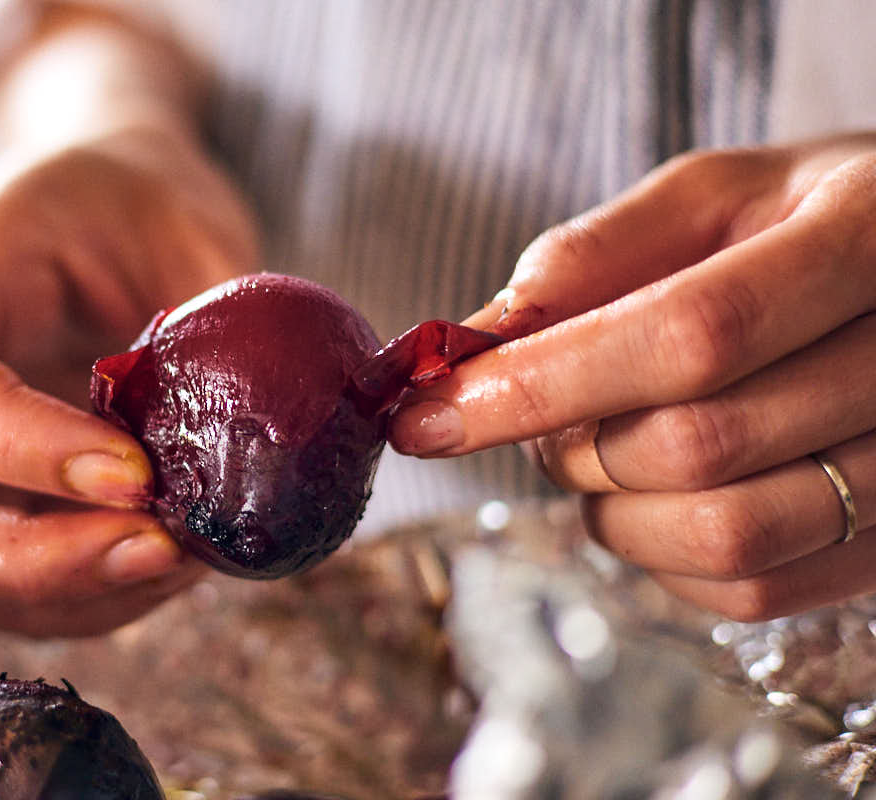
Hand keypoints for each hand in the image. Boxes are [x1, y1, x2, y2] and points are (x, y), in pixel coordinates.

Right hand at [0, 128, 257, 635]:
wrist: (118, 220)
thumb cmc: (139, 206)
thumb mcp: (185, 224)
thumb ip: (214, 323)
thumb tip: (268, 445)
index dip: (10, 441)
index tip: (133, 469)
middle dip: (22, 565)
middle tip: (157, 545)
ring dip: (72, 599)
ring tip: (188, 555)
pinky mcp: (2, 520)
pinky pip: (17, 604)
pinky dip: (97, 606)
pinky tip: (179, 563)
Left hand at [389, 133, 875, 620]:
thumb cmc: (808, 222)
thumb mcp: (717, 195)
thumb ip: (597, 254)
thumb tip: (480, 336)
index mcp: (867, 236)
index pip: (689, 334)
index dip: (541, 383)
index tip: (426, 416)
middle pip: (695, 446)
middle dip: (571, 445)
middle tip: (537, 412)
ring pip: (727, 537)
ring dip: (612, 509)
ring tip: (603, 449)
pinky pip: (754, 588)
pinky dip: (662, 556)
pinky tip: (655, 496)